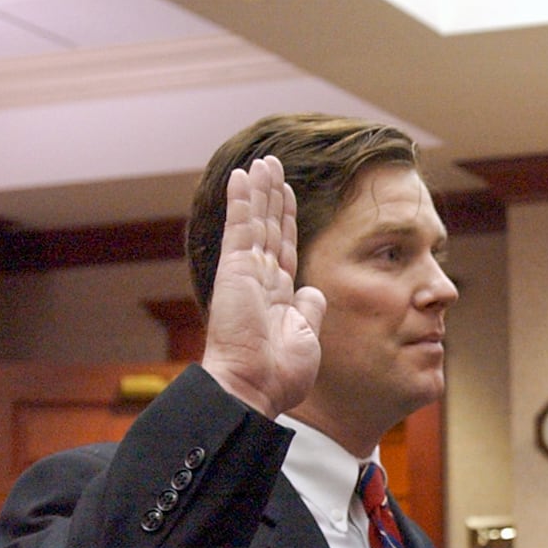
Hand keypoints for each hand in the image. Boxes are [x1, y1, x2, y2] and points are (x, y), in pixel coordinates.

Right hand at [201, 155, 326, 418]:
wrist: (255, 386)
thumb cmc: (279, 372)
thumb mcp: (306, 335)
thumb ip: (309, 309)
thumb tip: (312, 290)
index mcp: (277, 295)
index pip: (283, 246)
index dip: (286, 219)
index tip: (289, 194)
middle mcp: (259, 279)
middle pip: (268, 227)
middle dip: (272, 196)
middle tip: (273, 165)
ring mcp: (245, 272)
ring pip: (256, 220)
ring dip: (260, 189)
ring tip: (263, 161)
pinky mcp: (235, 269)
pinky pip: (240, 227)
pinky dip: (242, 200)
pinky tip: (243, 175)